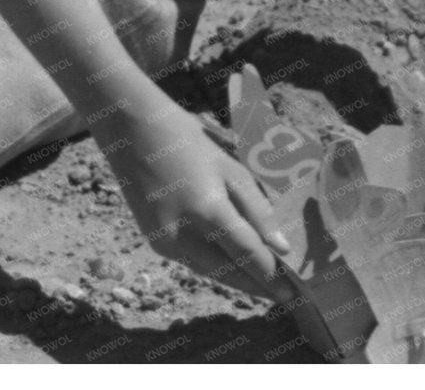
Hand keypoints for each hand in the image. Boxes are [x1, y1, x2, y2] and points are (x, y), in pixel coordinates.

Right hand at [98, 97, 294, 301]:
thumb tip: (280, 248)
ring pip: (208, 271)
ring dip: (236, 280)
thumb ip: (256, 208)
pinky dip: (214, 266)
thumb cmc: (187, 139)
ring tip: (263, 284)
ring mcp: (164, 240)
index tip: (294, 291)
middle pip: (227, 271)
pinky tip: (232, 265)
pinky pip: (192, 261)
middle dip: (257, 286)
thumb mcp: (229, 166)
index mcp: (207, 209)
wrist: (130, 129)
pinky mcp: (155, 241)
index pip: (247, 254)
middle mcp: (183, 233)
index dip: (271, 275)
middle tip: (283, 295)